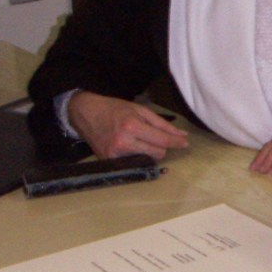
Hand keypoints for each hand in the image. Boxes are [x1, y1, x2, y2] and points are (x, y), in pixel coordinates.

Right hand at [68, 92, 188, 159]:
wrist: (86, 114)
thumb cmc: (114, 109)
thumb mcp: (140, 110)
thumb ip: (162, 124)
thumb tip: (182, 136)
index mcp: (132, 126)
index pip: (161, 140)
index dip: (176, 143)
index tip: (185, 144)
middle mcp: (123, 142)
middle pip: (157, 153)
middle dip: (160, 146)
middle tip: (152, 136)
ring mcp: (115, 154)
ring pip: (146, 160)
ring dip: (147, 151)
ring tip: (136, 139)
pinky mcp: (109, 161)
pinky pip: (133, 162)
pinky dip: (135, 155)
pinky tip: (128, 146)